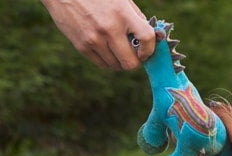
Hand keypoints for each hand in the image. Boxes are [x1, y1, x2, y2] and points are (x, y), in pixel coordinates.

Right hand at [40, 0, 156, 70]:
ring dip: (121, 62)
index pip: (146, 38)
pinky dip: (108, 61)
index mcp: (122, 13)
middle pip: (130, 62)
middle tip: (134, 55)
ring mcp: (94, 40)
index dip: (150, 50)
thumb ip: (135, 16)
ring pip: (116, 66)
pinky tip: (108, 50)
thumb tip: (150, 36)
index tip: (147, 51)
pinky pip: (102, 64)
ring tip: (119, 50)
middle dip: (136, 62)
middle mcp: (109, 29)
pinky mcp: (82, 46)